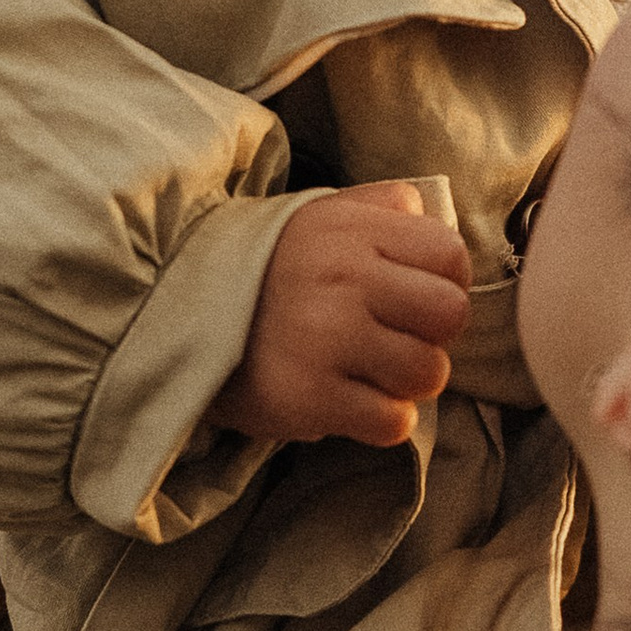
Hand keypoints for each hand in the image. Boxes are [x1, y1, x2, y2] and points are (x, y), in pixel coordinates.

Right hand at [212, 184, 472, 448]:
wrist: (181, 315)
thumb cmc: (267, 267)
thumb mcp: (319, 215)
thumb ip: (380, 207)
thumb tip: (431, 214)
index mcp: (353, 231)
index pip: (450, 255)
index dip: (446, 281)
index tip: (416, 296)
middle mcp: (346, 280)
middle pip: (450, 315)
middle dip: (434, 333)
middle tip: (398, 338)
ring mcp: (329, 340)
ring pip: (428, 373)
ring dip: (408, 381)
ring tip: (372, 370)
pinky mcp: (312, 398)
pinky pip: (394, 422)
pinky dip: (382, 419)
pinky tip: (352, 400)